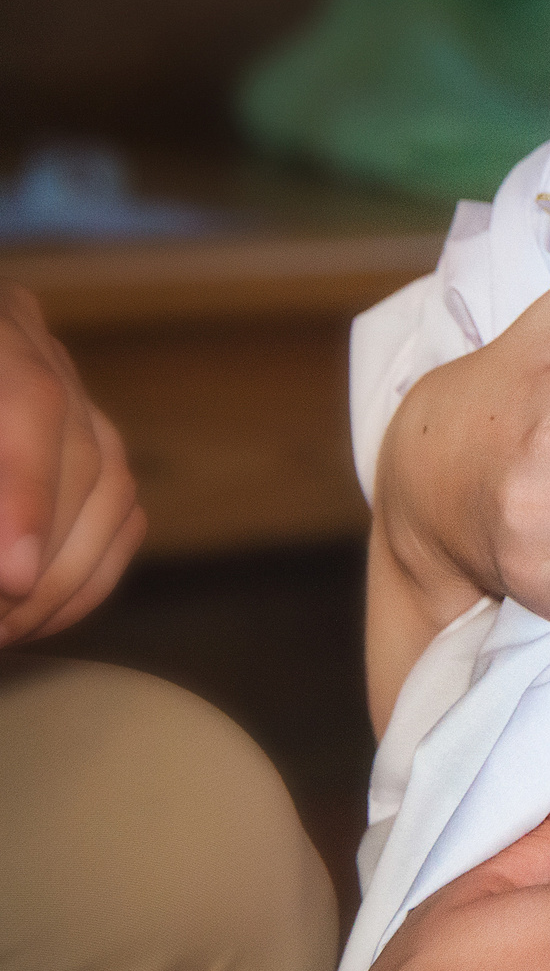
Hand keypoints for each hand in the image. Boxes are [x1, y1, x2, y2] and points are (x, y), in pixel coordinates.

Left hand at [0, 280, 144, 645]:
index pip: (28, 402)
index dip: (27, 494)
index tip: (11, 580)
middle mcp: (24, 339)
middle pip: (83, 451)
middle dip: (44, 556)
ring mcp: (61, 383)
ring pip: (112, 483)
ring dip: (68, 575)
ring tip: (7, 631)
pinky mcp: (78, 429)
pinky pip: (118, 506)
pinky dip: (91, 568)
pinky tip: (40, 612)